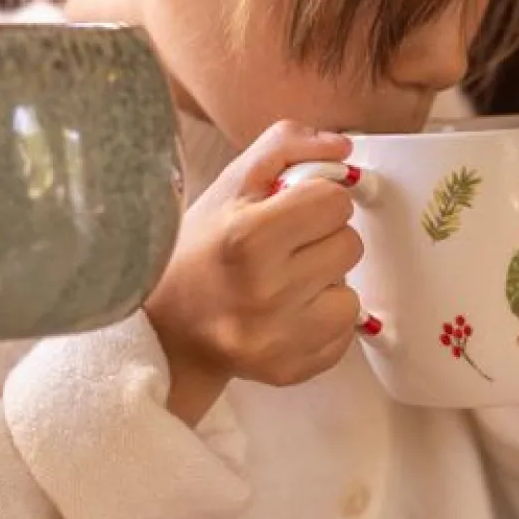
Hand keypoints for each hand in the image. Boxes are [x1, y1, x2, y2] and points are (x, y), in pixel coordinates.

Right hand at [145, 122, 363, 425]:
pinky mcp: (292, 370)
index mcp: (248, 237)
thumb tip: (343, 148)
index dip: (316, 200)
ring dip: (327, 284)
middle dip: (322, 240)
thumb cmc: (200, 251)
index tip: (291, 212)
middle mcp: (267, 292)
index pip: (335, 202)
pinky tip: (288, 315)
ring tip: (287, 284)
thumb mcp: (230, 186)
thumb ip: (286, 148)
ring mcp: (280, 339)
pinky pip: (344, 334)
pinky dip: (323, 321)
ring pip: (351, 293)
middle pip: (350, 245)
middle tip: (285, 250)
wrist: (167, 331)